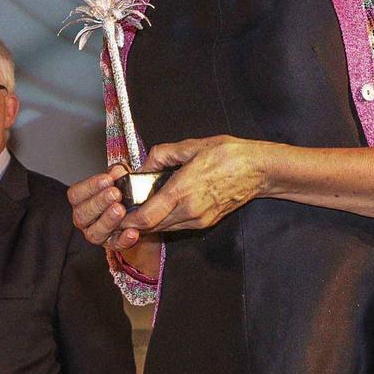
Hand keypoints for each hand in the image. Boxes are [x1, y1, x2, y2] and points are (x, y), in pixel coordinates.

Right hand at [68, 166, 136, 249]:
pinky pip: (116, 245)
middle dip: (99, 202)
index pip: (76, 194)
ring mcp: (96, 234)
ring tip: (121, 210)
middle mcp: (84, 219)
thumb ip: (116, 174)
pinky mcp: (112, 245)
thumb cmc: (121, 193)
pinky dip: (124, 239)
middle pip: (83, 214)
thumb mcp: (118, 180)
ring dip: (108, 220)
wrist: (136, 212)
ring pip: (95, 232)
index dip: (90, 186)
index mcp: (81, 201)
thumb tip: (118, 170)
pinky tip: (133, 232)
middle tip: (115, 193)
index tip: (106, 179)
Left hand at [120, 135, 268, 234]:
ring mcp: (199, 220)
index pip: (146, 217)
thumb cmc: (226, 154)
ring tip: (140, 206)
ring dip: (150, 221)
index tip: (116, 213)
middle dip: (135, 221)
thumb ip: (161, 155)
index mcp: (182, 192)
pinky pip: (178, 225)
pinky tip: (161, 206)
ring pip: (165, 227)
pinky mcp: (207, 222)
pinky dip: (165, 219)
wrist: (258, 170)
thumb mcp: (190, 146)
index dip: (127, 220)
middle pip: (152, 226)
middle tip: (123, 208)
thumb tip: (143, 166)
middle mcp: (189, 212)